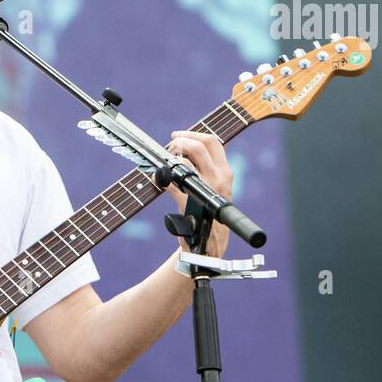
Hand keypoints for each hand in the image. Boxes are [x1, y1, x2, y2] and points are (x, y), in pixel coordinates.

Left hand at [163, 129, 233, 257]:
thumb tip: (176, 159)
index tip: (178, 136)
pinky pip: (172, 183)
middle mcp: (220, 178)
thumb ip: (199, 174)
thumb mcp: (210, 191)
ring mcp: (208, 189)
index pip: (214, 143)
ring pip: (188, 160)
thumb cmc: (207, 218)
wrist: (208, 246)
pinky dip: (161, 178)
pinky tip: (157, 179)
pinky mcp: (191, 201)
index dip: (193, 135)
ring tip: (165, 161)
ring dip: (172, 155)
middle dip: (183, 139)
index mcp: (225, 173)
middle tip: (170, 144)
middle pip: (204, 144)